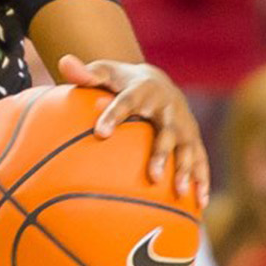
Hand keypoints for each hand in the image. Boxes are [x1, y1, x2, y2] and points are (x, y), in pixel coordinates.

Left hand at [59, 56, 208, 203]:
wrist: (154, 80)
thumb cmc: (120, 81)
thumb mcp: (103, 73)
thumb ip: (84, 73)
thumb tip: (63, 62)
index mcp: (142, 90)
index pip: (126, 103)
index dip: (113, 115)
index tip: (99, 133)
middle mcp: (167, 108)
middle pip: (166, 132)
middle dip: (161, 154)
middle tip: (152, 176)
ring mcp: (183, 124)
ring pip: (187, 148)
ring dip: (186, 170)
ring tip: (180, 193)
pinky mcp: (193, 138)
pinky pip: (201, 159)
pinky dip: (202, 179)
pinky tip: (200, 203)